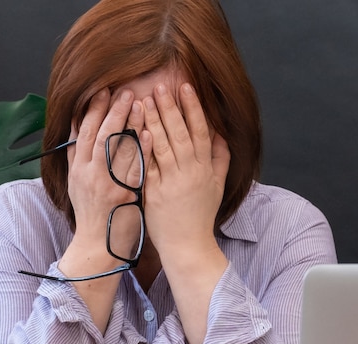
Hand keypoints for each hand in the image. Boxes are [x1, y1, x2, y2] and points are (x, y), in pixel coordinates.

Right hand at [64, 89, 151, 271]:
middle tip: (126, 91)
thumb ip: (77, 154)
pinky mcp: (127, 194)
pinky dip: (143, 150)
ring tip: (142, 103)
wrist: (98, 244)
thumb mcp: (76, 181)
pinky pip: (137, 168)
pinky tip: (152, 134)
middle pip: (101, 136)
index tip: (104, 90)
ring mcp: (110, 184)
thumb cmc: (91, 211)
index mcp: (79, 168)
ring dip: (131, 124)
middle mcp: (92, 174)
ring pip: (119, 149)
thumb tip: (77, 125)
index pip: (85, 132)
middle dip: (114, 111)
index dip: (94, 110)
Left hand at [142, 82, 230, 258]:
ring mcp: (172, 182)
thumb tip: (221, 134)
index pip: (201, 131)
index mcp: (206, 168)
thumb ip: (220, 159)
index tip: (186, 87)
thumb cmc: (201, 215)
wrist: (188, 245)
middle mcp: (190, 172)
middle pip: (180, 133)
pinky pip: (148, 165)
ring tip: (144, 99)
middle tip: (161, 85)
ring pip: (162, 145)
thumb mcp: (217, 186)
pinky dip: (143, 147)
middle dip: (171, 107)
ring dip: (153, 120)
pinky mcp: (154, 192)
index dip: (193, 108)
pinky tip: (137, 129)